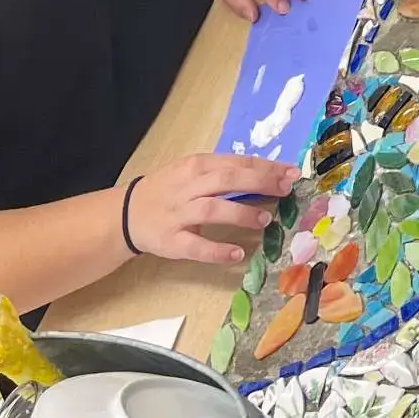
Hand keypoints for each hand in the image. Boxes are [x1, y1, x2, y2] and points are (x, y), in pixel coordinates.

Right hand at [124, 153, 295, 264]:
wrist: (127, 213)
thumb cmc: (169, 190)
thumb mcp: (193, 172)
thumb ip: (224, 172)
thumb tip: (267, 174)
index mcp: (196, 166)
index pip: (236, 163)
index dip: (265, 167)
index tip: (291, 173)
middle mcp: (188, 187)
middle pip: (226, 180)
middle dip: (259, 183)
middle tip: (285, 190)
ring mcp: (178, 214)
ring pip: (212, 210)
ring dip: (241, 214)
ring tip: (265, 219)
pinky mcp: (171, 241)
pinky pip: (196, 246)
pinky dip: (218, 251)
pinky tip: (238, 254)